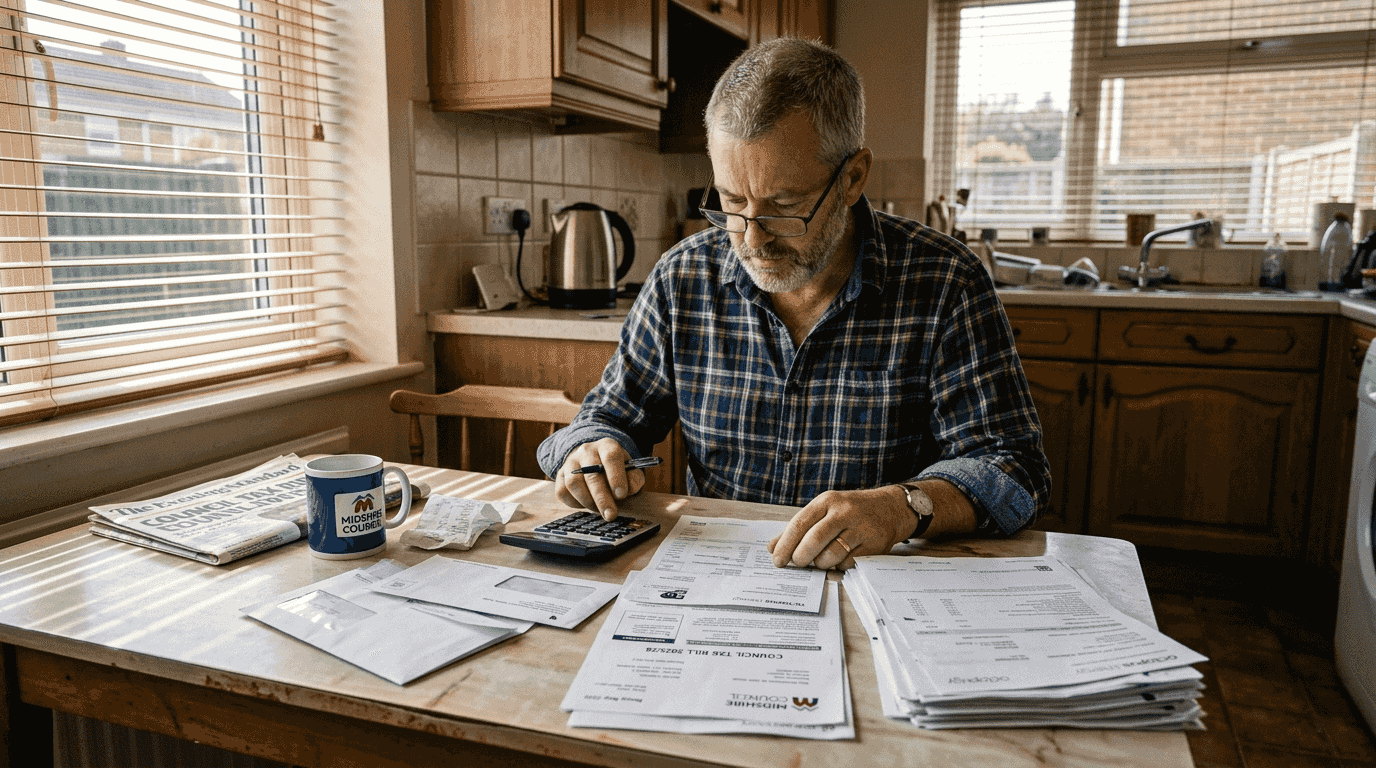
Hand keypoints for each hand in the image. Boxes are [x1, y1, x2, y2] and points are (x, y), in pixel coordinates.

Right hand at [554, 438, 646, 519]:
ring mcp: (570, 462)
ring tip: (600, 510)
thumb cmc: (616, 470)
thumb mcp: (631, 471)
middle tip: (610, 515)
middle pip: (591, 474)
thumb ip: (634, 479)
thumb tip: (628, 490)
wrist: (594, 463)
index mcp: (607, 446)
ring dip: (588, 501)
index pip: (611, 457)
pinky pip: (562, 492)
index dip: (616, 476)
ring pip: (573, 483)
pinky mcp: (559, 476)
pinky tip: (587, 504)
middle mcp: (586, 451)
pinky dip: (575, 503)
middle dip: (602, 498)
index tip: (621, 495)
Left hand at [767, 486, 912, 569]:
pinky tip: (838, 561)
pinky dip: (839, 566)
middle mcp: (844, 512)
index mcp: (827, 501)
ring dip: (820, 564)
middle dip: (801, 557)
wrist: (890, 508)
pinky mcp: (875, 544)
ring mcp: (861, 528)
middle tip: (797, 563)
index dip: (785, 544)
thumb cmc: (849, 511)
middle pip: (815, 539)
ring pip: (832, 554)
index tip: (777, 559)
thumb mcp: (824, 510)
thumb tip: (772, 547)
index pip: (800, 523)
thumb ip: (798, 528)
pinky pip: (849, 563)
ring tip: (819, 562)